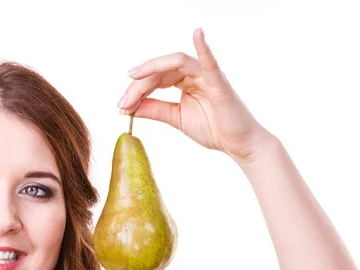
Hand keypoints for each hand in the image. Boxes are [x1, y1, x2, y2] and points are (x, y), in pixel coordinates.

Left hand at [119, 28, 272, 162]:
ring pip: (176, 63)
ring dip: (151, 70)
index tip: (120, 106)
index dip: (135, 90)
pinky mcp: (220, 84)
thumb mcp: (176, 119)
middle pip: (161, 70)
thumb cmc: (214, 129)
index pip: (155, 79)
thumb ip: (155, 110)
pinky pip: (211, 63)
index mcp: (185, 81)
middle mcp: (195, 74)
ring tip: (133, 77)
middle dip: (138, 85)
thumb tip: (129, 107)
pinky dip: (204, 47)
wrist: (239, 145)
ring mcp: (208, 76)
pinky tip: (198, 34)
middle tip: (122, 102)